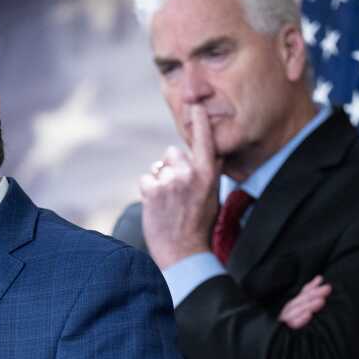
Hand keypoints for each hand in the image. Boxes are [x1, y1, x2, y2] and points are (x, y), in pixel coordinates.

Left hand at [139, 104, 220, 267]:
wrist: (183, 253)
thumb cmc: (198, 227)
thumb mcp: (213, 196)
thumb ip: (209, 173)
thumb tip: (212, 154)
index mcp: (207, 174)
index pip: (204, 141)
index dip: (199, 121)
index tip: (196, 105)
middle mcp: (189, 173)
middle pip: (172, 153)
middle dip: (171, 167)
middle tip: (176, 192)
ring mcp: (170, 181)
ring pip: (157, 167)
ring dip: (159, 180)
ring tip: (167, 203)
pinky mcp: (152, 189)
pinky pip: (145, 179)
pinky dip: (148, 191)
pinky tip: (156, 206)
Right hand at [279, 275, 331, 328]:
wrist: (287, 352)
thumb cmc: (300, 331)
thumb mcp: (305, 309)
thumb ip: (309, 293)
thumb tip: (319, 278)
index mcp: (292, 308)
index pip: (301, 295)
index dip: (311, 287)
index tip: (321, 280)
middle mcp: (287, 314)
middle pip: (299, 302)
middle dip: (313, 294)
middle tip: (327, 289)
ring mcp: (285, 323)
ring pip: (295, 311)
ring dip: (308, 305)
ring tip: (321, 301)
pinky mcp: (284, 333)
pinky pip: (292, 326)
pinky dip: (300, 320)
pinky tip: (308, 315)